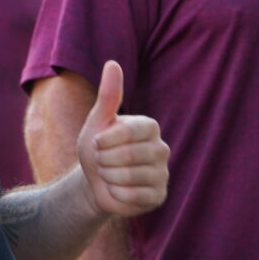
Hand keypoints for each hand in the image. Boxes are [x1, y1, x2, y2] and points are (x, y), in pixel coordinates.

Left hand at [77, 60, 169, 217]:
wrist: (95, 181)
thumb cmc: (98, 147)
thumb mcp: (98, 120)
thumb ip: (109, 95)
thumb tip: (112, 63)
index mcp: (149, 126)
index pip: (128, 132)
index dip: (105, 140)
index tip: (98, 143)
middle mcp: (162, 148)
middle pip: (127, 156)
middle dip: (104, 160)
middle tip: (103, 161)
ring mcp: (163, 173)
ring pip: (129, 177)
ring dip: (109, 177)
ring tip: (109, 174)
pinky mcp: (159, 195)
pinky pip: (134, 196)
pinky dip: (117, 194)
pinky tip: (117, 189)